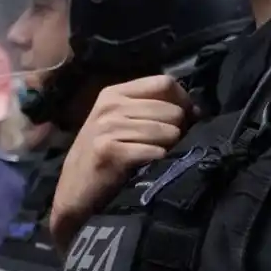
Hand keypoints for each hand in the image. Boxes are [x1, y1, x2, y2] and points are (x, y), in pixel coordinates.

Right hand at [50, 74, 191, 250]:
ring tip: (157, 155)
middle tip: (168, 143)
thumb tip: (195, 109)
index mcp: (114, 93)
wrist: (74, 188)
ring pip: (166, 131)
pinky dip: (158, 159)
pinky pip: (154, 151)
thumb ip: (152, 110)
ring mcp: (107, 127)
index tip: (184, 119)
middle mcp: (110, 105)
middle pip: (170, 109)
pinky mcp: (109, 151)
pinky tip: (149, 164)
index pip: (164, 82)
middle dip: (178, 128)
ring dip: (169, 146)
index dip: (182, 100)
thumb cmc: (104, 155)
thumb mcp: (121, 122)